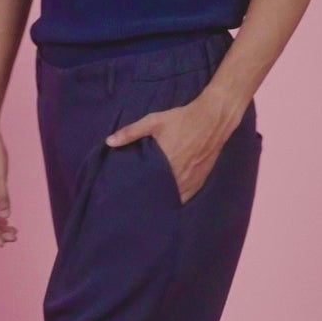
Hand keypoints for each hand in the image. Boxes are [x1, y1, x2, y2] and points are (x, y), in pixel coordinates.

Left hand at [104, 96, 229, 203]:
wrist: (212, 119)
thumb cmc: (181, 120)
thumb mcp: (154, 122)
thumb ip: (131, 132)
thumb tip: (109, 142)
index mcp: (166, 163)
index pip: (147, 185)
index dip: (138, 191)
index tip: (128, 193)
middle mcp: (179, 176)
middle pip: (160, 194)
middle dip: (149, 196)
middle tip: (137, 198)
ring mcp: (191, 180)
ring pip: (174, 197)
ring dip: (163, 199)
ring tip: (150, 201)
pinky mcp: (201, 180)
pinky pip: (187, 196)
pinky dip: (177, 198)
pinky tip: (168, 199)